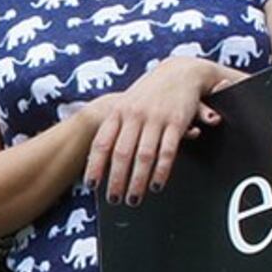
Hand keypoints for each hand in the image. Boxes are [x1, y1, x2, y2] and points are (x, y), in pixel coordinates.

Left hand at [74, 55, 234, 205]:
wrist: (180, 71)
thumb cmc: (149, 93)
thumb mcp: (126, 104)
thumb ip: (114, 127)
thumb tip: (98, 157)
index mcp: (119, 111)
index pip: (102, 142)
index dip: (95, 164)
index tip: (91, 184)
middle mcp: (135, 115)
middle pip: (122, 153)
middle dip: (116, 180)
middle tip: (113, 199)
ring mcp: (156, 118)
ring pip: (144, 156)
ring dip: (137, 181)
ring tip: (133, 199)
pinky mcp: (177, 123)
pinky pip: (167, 152)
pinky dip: (161, 171)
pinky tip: (156, 185)